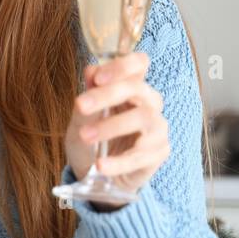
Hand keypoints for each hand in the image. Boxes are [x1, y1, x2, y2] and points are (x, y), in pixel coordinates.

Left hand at [65, 51, 169, 198]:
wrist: (93, 172)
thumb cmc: (90, 139)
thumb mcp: (81, 119)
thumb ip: (88, 96)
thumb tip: (91, 69)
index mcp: (130, 88)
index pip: (139, 64)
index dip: (122, 66)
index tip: (97, 77)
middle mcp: (149, 104)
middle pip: (138, 89)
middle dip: (107, 95)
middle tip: (80, 105)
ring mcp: (157, 128)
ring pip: (143, 118)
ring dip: (111, 126)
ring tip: (84, 136)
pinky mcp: (158, 153)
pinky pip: (141, 155)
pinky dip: (119, 161)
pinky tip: (101, 165)